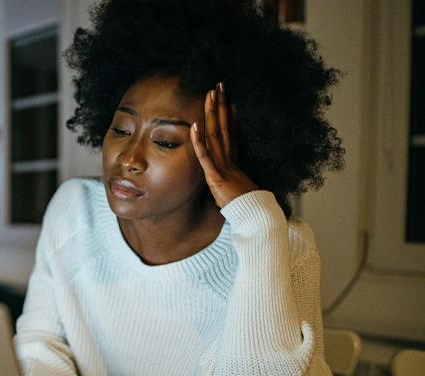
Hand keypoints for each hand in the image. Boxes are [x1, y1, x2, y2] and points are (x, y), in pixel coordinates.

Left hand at [190, 82, 258, 207]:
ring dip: (212, 114)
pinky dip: (199, 142)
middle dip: (221, 105)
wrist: (255, 217)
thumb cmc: (246, 207)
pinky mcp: (216, 177)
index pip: (230, 132)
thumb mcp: (235, 189)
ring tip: (210, 94)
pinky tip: (193, 126)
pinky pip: (205, 157)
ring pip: (216, 135)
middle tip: (218, 85)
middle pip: (224, 127)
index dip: (228, 114)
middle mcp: (230, 159)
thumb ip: (230, 180)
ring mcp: (223, 166)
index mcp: (234, 161)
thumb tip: (229, 178)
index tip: (226, 98)